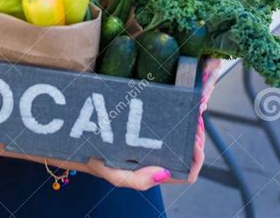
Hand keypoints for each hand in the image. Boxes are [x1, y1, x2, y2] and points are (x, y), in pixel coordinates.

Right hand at [55, 59, 222, 189]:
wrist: (83, 140)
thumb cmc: (99, 160)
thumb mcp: (113, 173)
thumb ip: (136, 180)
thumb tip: (164, 174)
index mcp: (156, 172)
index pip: (188, 172)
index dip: (196, 157)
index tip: (194, 137)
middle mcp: (160, 158)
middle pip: (190, 151)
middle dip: (197, 133)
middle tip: (196, 115)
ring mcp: (156, 142)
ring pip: (183, 136)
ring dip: (190, 122)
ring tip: (191, 106)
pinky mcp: (150, 127)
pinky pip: (171, 122)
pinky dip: (179, 113)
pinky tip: (179, 100)